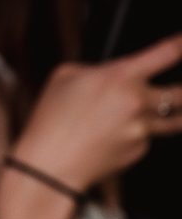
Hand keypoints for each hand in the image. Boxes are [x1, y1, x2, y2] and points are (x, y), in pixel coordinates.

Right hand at [8, 33, 181, 197]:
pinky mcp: (140, 149)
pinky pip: (146, 138)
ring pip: (176, 120)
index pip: (167, 53)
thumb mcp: (62, 78)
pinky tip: (111, 139)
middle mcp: (138, 101)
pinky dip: (134, 136)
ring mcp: (142, 127)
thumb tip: (110, 71)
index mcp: (120, 77)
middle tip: (180, 91)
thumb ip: (94, 69)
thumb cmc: (51, 120)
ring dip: (173, 114)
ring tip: (158, 114)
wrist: (50, 166)